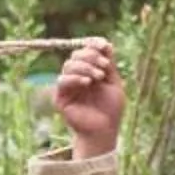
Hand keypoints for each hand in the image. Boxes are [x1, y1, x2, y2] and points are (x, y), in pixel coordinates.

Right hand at [53, 40, 124, 160]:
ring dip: (85, 67)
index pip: (87, 50)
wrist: (104, 130)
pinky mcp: (60, 97)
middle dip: (91, 56)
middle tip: (104, 67)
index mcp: (90, 70)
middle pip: (77, 55)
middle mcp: (77, 76)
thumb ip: (109, 65)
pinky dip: (75, 78)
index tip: (104, 45)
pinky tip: (87, 83)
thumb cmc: (111, 109)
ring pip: (69, 65)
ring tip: (99, 77)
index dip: (93, 44)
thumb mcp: (114, 83)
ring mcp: (68, 86)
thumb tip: (106, 43)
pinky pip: (62, 80)